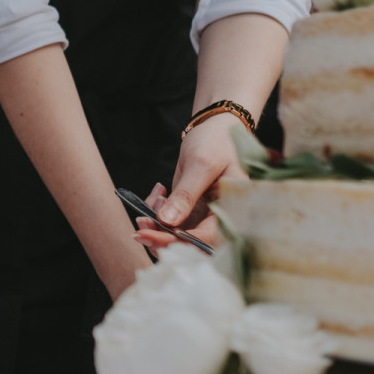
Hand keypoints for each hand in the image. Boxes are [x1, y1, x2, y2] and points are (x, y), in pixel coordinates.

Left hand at [133, 114, 238, 251]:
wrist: (214, 130)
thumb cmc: (217, 143)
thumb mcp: (201, 165)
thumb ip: (186, 195)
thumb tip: (167, 222)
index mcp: (232, 211)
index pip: (204, 238)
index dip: (174, 241)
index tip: (146, 234)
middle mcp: (219, 219)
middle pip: (188, 244)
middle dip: (160, 236)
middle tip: (140, 221)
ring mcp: (204, 217)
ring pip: (175, 235)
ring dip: (156, 223)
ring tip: (155, 196)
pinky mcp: (191, 211)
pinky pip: (170, 221)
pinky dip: (157, 211)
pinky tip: (158, 191)